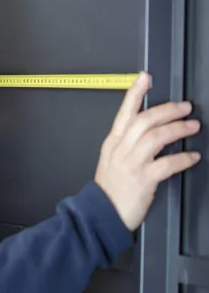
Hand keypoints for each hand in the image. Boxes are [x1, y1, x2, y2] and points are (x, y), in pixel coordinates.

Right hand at [94, 71, 200, 230]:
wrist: (100, 214)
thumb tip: (150, 131)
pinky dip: (182, 158)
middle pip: (144, 121)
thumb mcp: (112, 160)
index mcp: (113, 143)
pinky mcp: (142, 180)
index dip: (135, 93)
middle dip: (167, 110)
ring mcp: (131, 164)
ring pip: (156, 137)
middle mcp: (121, 150)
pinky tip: (192, 156)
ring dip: (177, 129)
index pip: (125, 112)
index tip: (145, 77)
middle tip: (185, 107)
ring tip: (192, 126)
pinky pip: (166, 164)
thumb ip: (128, 144)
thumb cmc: (109, 189)